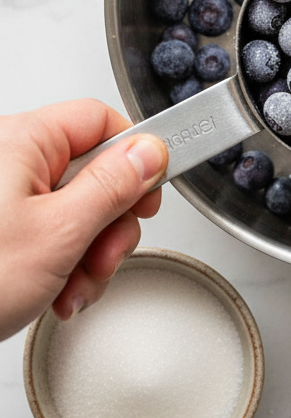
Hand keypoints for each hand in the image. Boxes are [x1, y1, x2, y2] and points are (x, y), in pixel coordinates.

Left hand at [0, 99, 167, 340]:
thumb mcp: (59, 233)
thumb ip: (113, 187)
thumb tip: (148, 152)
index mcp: (21, 141)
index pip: (99, 121)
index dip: (133, 159)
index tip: (146, 197)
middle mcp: (8, 161)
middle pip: (91, 173)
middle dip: (108, 226)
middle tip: (102, 258)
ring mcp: (1, 198)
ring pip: (74, 211)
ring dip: (87, 256)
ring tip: (71, 288)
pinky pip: (47, 233)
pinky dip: (60, 266)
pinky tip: (54, 295)